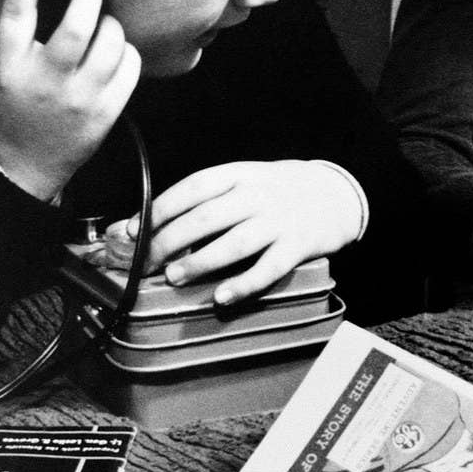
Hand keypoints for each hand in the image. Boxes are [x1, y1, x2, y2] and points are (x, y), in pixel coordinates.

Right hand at [0, 0, 140, 200]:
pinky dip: (128, 53)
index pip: (17, 16)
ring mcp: (79, 99)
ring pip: (110, 46)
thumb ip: (21, 37)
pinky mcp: (106, 113)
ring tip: (106, 22)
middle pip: (75, 28)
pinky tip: (117, 53)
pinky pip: (130, 69)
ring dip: (112, 25)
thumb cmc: (12, 111)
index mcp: (11, 67)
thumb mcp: (3, 71)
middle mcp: (46, 81)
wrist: (22, 167)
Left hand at [142, 160, 363, 304]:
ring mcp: (280, 221)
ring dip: (200, 261)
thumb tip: (158, 224)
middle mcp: (259, 195)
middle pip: (207, 217)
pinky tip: (221, 297)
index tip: (135, 229)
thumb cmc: (280, 190)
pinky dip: (243, 284)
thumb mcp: (247, 178)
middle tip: (146, 261)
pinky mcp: (298, 247)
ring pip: (234, 243)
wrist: (338, 194)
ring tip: (174, 276)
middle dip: (170, 240)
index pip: (194, 187)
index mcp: (241, 174)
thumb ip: (211, 197)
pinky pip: (268, 269)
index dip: (161, 208)